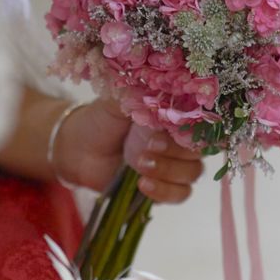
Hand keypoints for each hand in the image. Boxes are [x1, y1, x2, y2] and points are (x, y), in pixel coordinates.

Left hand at [53, 98, 203, 202]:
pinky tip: (143, 184)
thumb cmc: (101, 119)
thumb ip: (140, 94)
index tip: (174, 126)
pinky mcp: (162, 187)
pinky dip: (165, 191)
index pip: (202, 123)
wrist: (77, 148)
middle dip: (177, 151)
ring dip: (169, 171)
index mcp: (175, 116)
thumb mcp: (119, 100)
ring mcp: (172, 165)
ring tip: (140, 164)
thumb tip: (158, 85)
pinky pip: (179, 194)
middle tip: (150, 145)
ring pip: (192, 174)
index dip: (196, 128)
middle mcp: (179, 141)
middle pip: (199, 151)